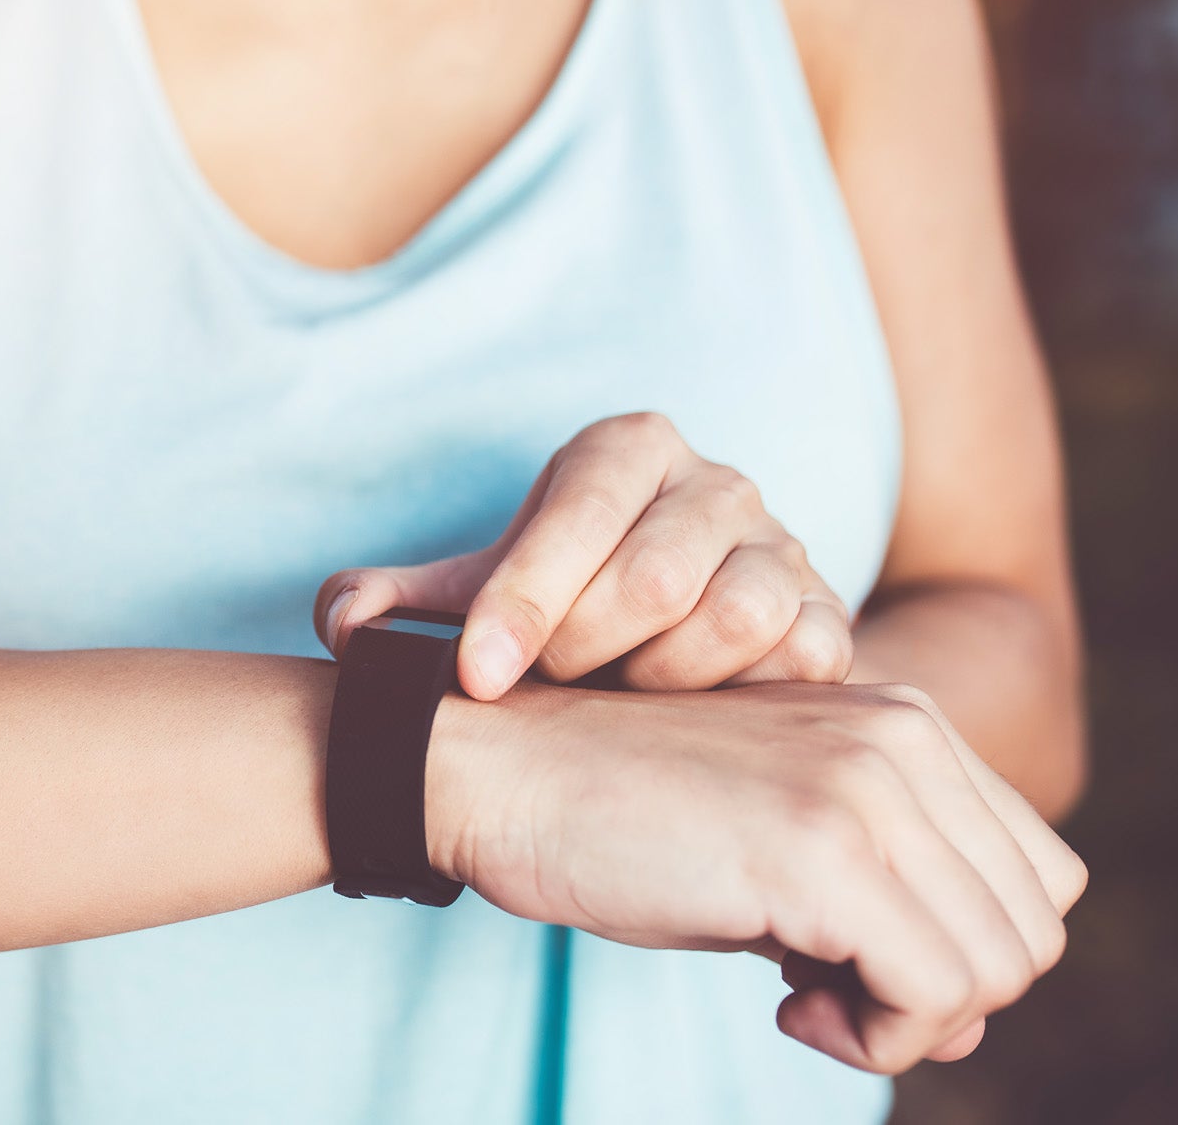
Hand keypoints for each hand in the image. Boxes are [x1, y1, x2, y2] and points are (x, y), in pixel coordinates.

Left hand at [316, 412, 849, 697]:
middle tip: (546, 693)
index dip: (523, 598)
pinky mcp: (833, 620)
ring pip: (738, 617)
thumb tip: (344, 623)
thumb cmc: (560, 612)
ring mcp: (786, 550)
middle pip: (658, 573)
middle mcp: (718, 484)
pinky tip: (685, 728)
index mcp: (628, 449)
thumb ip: (402, 606)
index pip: (579, 509)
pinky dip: (738, 703)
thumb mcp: (478, 600)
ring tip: (615, 706)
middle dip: (584, 649)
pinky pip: (802, 664)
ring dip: (661, 682)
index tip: (478, 676)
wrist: (671, 648)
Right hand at [429, 679, 1087, 1073]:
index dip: (962, 946)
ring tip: (802, 998)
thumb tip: (968, 1022)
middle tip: (826, 994)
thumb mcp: (771, 847)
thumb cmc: (612, 813)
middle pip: (1034, 926)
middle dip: (945, 995)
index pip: (1035, 872)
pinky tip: (783, 1004)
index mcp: (900, 719)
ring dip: (909, 1023)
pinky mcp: (824, 851)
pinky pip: (936, 996)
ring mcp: (867, 788)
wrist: (492, 767)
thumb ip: (879, 907)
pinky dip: (875, 1038)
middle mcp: (904, 737)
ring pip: (1001, 967)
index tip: (851, 961)